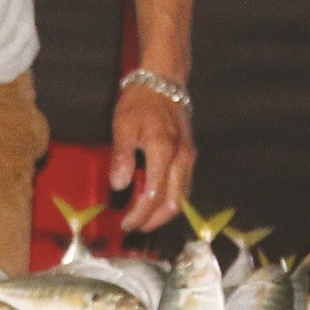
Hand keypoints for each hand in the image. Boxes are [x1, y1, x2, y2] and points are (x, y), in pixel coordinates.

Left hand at [109, 81, 195, 233]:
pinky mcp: (190, 155)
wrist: (164, 81)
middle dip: (154, 220)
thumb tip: (119, 186)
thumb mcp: (123, 126)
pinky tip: (157, 201)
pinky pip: (184, 186)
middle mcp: (182, 158)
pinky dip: (171, 199)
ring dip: (164, 213)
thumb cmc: (141, 101)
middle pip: (174, 203)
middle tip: (134, 227)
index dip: (140, 214)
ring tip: (145, 219)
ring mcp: (189, 157)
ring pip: (183, 197)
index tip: (125, 223)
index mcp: (164, 151)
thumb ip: (122, 157)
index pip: (154, 195)